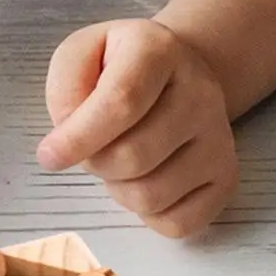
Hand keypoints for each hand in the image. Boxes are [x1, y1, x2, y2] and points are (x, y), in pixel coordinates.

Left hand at [36, 18, 239, 237]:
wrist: (175, 76)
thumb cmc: (118, 70)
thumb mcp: (81, 55)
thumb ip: (65, 88)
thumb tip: (66, 142)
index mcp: (159, 52)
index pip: (120, 102)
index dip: (78, 138)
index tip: (49, 156)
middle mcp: (201, 93)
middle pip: (132, 157)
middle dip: (95, 163)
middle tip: (94, 147)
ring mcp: (219, 139)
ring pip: (150, 196)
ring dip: (118, 189)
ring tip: (120, 160)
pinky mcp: (226, 178)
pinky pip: (176, 223)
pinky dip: (148, 215)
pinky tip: (145, 181)